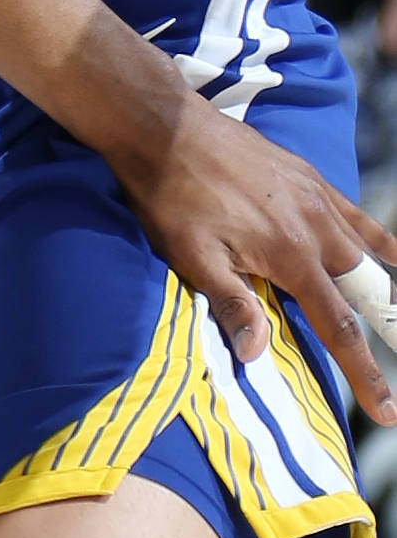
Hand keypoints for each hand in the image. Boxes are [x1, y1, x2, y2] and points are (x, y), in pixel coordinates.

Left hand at [109, 97, 396, 425]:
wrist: (164, 127)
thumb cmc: (169, 195)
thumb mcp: (190, 256)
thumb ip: (232, 303)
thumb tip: (258, 353)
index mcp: (290, 255)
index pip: (339, 326)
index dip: (366, 372)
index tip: (388, 410)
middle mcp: (317, 228)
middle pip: (367, 292)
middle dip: (388, 330)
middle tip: (394, 368)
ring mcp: (318, 199)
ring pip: (367, 253)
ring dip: (384, 289)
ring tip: (393, 319)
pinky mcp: (309, 178)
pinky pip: (358, 215)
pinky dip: (381, 241)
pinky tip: (392, 257)